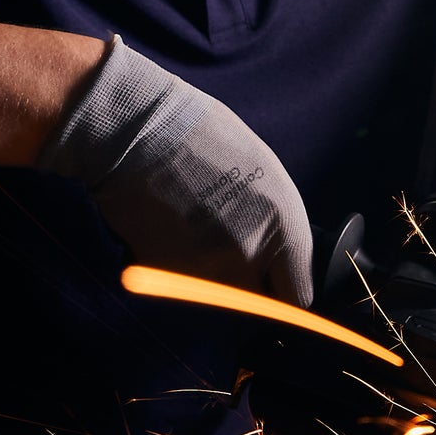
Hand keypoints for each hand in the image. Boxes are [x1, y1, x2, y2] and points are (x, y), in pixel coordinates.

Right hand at [38, 36, 314, 305]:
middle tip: (225, 247)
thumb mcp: (263, 174)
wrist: (138, 134)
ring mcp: (207, 270)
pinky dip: (178, 266)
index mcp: (283, 227)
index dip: (285, 293)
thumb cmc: (202, 138)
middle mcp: (250, 256)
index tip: (274, 288)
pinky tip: (169, 227)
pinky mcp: (170, 278)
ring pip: (217, 294)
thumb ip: (276, 224)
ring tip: (193, 227)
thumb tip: (279, 257)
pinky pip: (183, 285)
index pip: (297, 295)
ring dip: (209, 272)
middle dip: (244, 283)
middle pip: (255, 300)